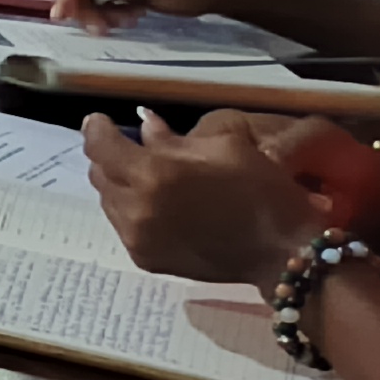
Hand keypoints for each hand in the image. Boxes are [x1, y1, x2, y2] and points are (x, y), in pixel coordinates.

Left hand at [84, 108, 321, 285]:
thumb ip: (174, 138)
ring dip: (121, 185)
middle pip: (99, 174)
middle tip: (132, 150)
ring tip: (149, 179)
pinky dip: (132, 211)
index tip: (101, 121)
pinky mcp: (144, 258)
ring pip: (108, 201)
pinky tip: (159, 206)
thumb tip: (144, 124)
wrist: (282, 253)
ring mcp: (137, 237)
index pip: (101, 146)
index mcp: (155, 174)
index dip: (97, 129)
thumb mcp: (226, 149)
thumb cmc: (263, 192)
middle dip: (110, 157)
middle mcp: (136, 207)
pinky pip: (122, 226)